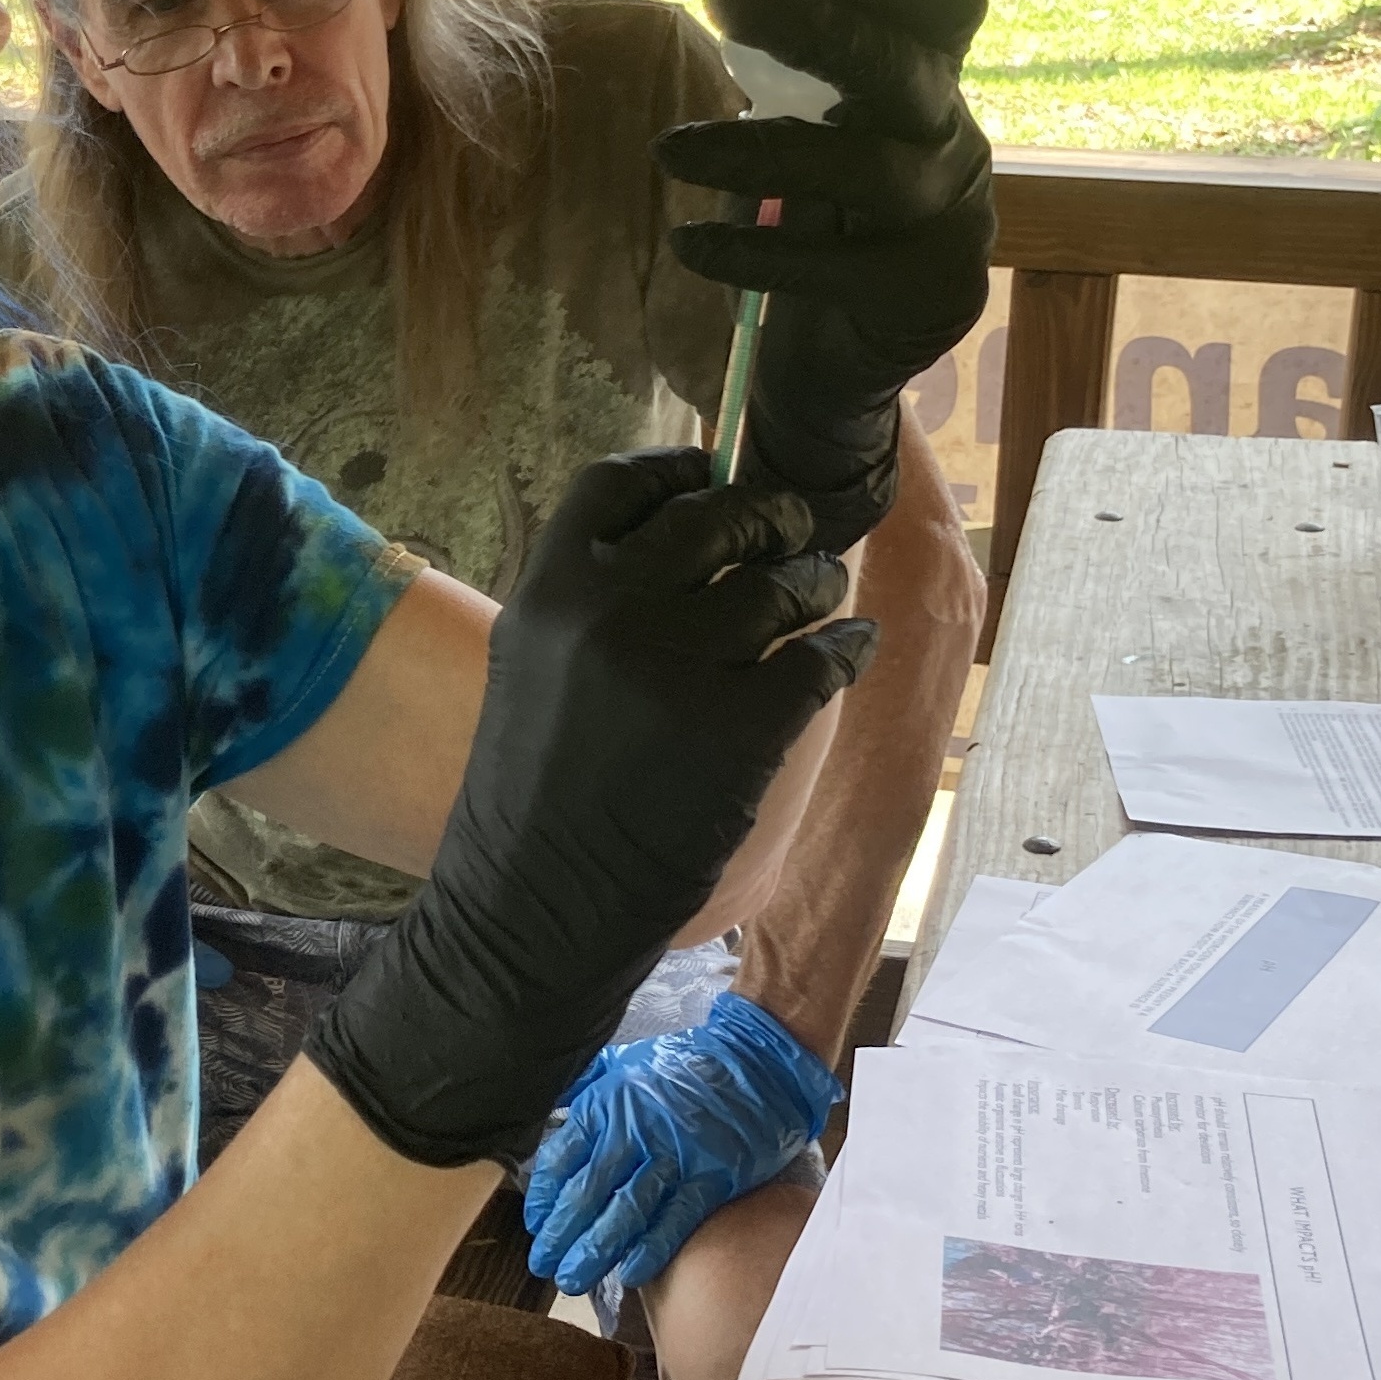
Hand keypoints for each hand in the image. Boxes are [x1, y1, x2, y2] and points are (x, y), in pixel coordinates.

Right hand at [306, 454, 874, 1175]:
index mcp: (548, 589)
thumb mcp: (533, 669)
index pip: (620, 482)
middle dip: (770, 515)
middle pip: (718, 515)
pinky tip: (850, 652)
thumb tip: (685, 539)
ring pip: (781, 583)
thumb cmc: (530, 798)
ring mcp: (680, 666)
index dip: (678, 468)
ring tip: (822, 596)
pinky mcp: (742, 727)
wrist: (531, 911)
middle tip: (794, 531)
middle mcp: (612, 610)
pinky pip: (820, 659)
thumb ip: (592, 602)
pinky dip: (845, 651)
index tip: (713, 469)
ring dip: (815, 583)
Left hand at [524, 992, 838, 1294]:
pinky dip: (651, 1248)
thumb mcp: (626, 1061)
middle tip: (544, 1267)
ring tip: (573, 1280)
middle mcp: (634, 1130)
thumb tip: (552, 1108)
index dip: (545, 1198)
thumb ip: (587, 1086)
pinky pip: (675, 1218)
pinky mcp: (712, 1175)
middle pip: (587, 1193)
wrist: (757, 1059)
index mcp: (607, 1103)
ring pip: (625, 1212)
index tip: (536, 1226)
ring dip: (595, 1251)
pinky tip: (629, 1273)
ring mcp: (675, 1154)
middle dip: (561, 1236)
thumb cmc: (687, 1063)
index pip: (562, 1158)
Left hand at [659, 0, 993, 541]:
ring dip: (758, 150)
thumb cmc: (831, 224)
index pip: (945, 5)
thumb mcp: (830, 134)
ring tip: (669, 150)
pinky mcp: (917, 293)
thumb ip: (810, 76)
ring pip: (865, 170)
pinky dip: (751, 252)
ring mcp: (947, 220)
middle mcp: (952, 141)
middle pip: (903, 67)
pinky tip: (688, 245)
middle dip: (816, 25)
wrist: (854, 357)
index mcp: (933, 88)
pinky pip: (831, 266)